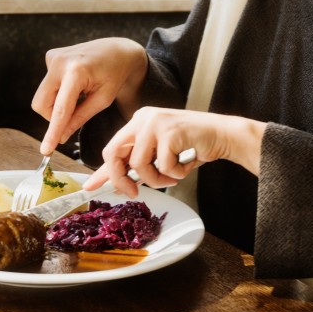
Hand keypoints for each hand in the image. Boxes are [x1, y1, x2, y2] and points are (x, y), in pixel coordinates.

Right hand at [31, 38, 147, 154]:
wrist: (118, 50)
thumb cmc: (115, 74)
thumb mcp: (103, 99)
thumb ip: (80, 118)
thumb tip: (61, 137)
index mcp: (76, 71)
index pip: (60, 109)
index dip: (52, 131)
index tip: (46, 150)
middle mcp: (60, 61)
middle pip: (41, 104)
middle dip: (53, 117)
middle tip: (73, 117)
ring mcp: (53, 56)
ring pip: (43, 96)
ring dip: (57, 103)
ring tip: (81, 94)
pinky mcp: (51, 56)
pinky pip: (47, 84)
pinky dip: (59, 90)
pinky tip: (77, 82)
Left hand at [84, 106, 265, 197]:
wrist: (223, 134)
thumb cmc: (193, 145)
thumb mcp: (160, 153)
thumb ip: (139, 163)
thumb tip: (119, 182)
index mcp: (139, 121)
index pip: (112, 147)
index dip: (101, 171)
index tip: (90, 186)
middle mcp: (143, 118)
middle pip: (114, 153)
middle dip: (122, 179)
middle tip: (134, 192)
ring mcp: (156, 123)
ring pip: (139, 165)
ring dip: (157, 178)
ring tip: (173, 173)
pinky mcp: (170, 132)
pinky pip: (163, 166)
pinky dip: (176, 173)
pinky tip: (187, 163)